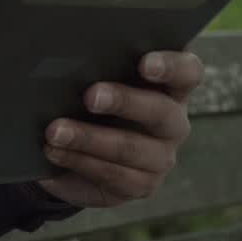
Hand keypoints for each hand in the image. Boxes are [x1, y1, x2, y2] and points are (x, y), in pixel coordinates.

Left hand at [36, 51, 203, 207]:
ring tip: (55, 131)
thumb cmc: (91, 98)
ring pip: (131, 148)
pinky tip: (54, 151)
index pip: (188, 72)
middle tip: (90, 96)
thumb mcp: (95, 79)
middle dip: (124, 102)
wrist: (80, 149)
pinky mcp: (142, 185)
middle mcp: (173, 121)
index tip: (144, 63)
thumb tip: (63, 56)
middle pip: (160, 111)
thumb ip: (94, 65)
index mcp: (171, 85)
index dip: (171, 66)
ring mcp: (161, 156)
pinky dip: (79, 161)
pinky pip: (113, 175)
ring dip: (89, 139)